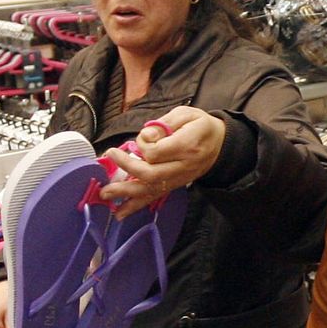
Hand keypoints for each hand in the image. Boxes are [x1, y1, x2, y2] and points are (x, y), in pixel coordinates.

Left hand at [100, 107, 225, 218]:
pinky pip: (154, 197)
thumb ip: (164, 124)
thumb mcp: (185, 114)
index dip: (142, 143)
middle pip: (150, 174)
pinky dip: (136, 206)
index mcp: (186, 146)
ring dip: (126, 193)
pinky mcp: (174, 186)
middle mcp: (182, 167)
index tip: (141, 136)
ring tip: (105, 194)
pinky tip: (120, 213)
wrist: (220, 145)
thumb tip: (144, 136)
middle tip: (110, 157)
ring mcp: (178, 179)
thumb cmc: (200, 126)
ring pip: (150, 190)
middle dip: (127, 168)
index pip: (156, 152)